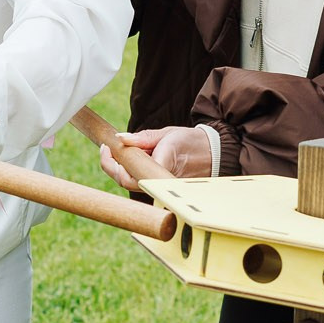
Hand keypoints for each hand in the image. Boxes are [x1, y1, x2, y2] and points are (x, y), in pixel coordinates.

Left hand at [99, 124, 213, 185]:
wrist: (216, 154)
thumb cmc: (192, 142)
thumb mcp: (167, 134)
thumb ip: (142, 138)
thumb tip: (120, 138)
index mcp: (163, 164)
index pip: (127, 175)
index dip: (111, 163)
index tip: (107, 147)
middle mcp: (161, 180)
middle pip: (126, 182)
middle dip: (112, 166)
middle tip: (109, 148)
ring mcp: (162, 187)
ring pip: (133, 183)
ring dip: (122, 168)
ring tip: (122, 150)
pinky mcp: (163, 188)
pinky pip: (142, 183)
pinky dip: (133, 171)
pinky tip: (133, 159)